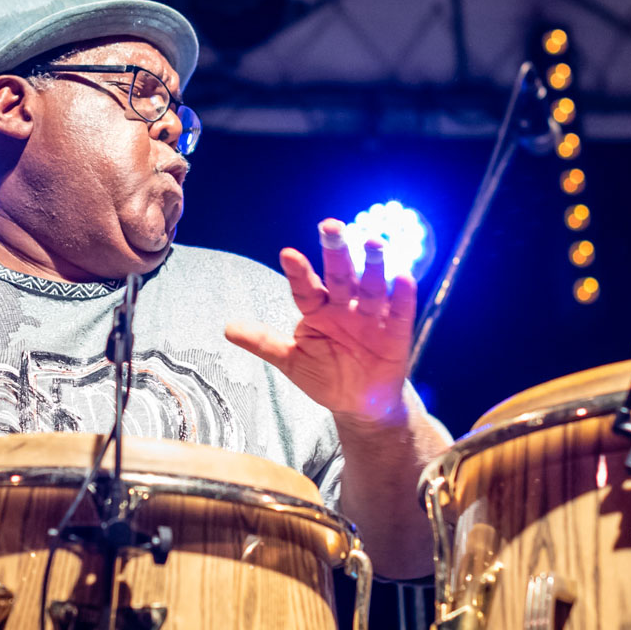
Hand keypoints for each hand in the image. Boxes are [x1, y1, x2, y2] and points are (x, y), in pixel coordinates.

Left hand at [225, 218, 415, 423]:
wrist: (359, 403)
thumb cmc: (325, 374)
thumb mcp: (291, 360)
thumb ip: (264, 342)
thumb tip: (227, 329)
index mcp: (318, 309)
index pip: (305, 288)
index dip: (298, 272)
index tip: (287, 254)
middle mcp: (345, 305)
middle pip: (340, 276)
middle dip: (336, 251)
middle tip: (331, 226)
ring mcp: (372, 316)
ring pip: (372, 286)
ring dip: (374, 265)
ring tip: (373, 242)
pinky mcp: (397, 332)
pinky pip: (401, 311)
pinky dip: (403, 295)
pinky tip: (402, 277)